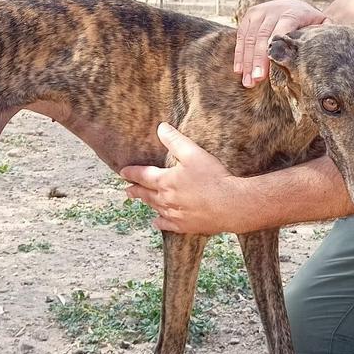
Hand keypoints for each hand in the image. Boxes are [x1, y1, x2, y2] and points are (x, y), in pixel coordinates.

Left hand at [120, 123, 253, 234]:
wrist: (230, 205)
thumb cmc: (213, 178)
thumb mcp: (193, 153)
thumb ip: (175, 140)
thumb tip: (161, 128)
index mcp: (165, 181)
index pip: (143, 176)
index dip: (132, 173)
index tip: (123, 172)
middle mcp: (166, 200)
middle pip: (146, 194)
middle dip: (135, 191)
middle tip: (127, 190)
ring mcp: (175, 214)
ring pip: (155, 208)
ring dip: (147, 203)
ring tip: (142, 201)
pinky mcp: (185, 226)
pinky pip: (167, 224)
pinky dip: (160, 222)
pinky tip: (157, 221)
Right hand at [234, 0, 326, 86]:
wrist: (298, 5)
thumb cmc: (311, 23)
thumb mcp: (322, 25)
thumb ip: (324, 36)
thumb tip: (330, 55)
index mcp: (292, 13)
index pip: (280, 31)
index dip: (272, 50)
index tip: (270, 66)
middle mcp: (273, 10)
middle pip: (262, 37)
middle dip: (257, 60)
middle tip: (256, 80)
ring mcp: (259, 12)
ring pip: (249, 38)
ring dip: (246, 61)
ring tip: (248, 81)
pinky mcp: (249, 15)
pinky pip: (241, 36)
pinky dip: (239, 54)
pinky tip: (239, 70)